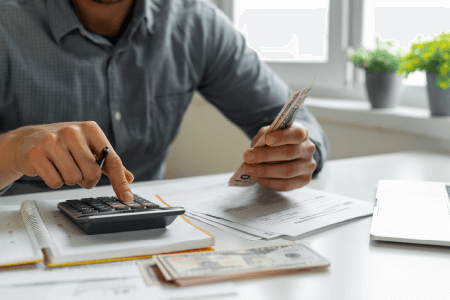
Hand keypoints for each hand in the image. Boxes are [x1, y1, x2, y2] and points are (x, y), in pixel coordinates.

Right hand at [1, 122, 133, 200]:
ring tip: (63, 167)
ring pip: (74, 179)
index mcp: (91, 129)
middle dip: (87, 180)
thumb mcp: (89, 147)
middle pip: (93, 173)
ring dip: (70, 180)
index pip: (112, 160)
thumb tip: (129, 178)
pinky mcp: (36, 154)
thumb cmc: (64, 144)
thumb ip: (109, 163)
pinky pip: (55, 182)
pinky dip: (55, 181)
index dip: (120, 182)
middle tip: (79, 171)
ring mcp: (53, 141)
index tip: (127, 198)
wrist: (28, 139)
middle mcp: (73, 131)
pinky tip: (50, 168)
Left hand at [242, 122, 316, 190]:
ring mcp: (308, 166)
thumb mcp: (269, 133)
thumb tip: (257, 147)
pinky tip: (256, 177)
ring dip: (264, 171)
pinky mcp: (304, 180)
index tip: (267, 139)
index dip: (283, 137)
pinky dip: (268, 182)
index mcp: (301, 132)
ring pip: (288, 170)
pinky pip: (286, 184)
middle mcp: (308, 149)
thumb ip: (264, 135)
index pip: (297, 133)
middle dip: (266, 155)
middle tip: (247, 156)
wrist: (285, 155)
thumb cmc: (276, 142)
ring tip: (248, 169)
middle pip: (290, 153)